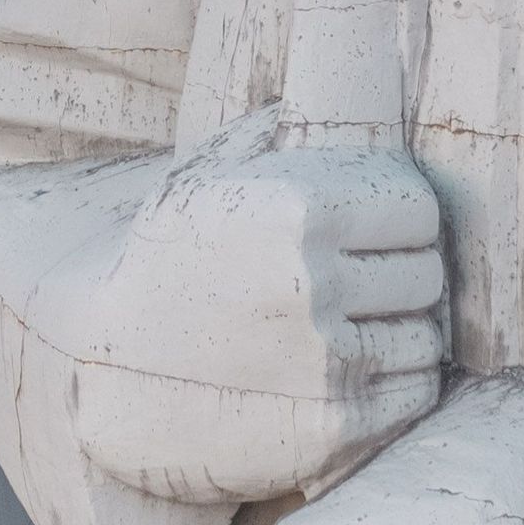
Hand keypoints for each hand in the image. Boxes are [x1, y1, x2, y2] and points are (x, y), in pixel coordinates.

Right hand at [71, 109, 447, 505]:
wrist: (96, 364)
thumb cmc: (162, 261)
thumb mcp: (207, 177)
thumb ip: (278, 135)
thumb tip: (340, 98)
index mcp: (300, 210)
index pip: (420, 210)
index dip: (400, 220)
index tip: (375, 233)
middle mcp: (318, 282)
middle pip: (427, 276)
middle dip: (401, 276)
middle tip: (362, 283)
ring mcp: (328, 361)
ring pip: (426, 339)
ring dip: (400, 332)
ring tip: (353, 328)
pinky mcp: (331, 426)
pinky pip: (414, 396)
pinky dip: (396, 383)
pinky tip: (354, 370)